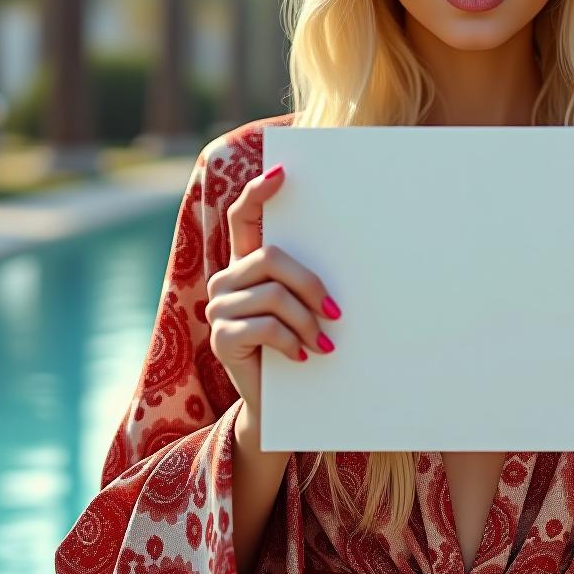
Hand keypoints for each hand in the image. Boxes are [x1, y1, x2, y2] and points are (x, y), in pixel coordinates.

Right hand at [205, 163, 341, 416]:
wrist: (281, 400)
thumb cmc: (300, 342)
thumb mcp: (306, 305)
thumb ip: (309, 277)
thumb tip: (354, 246)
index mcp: (247, 263)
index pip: (244, 217)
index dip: (259, 193)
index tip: (283, 173)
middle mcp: (227, 278)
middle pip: (270, 257)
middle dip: (310, 283)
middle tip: (337, 312)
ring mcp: (219, 307)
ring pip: (272, 294)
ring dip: (306, 320)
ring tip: (324, 342)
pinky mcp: (221, 337)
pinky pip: (263, 327)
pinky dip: (291, 340)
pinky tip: (304, 354)